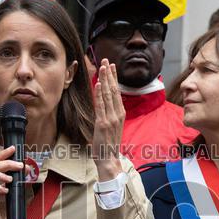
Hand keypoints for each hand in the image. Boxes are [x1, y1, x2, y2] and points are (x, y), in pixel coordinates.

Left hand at [91, 60, 124, 181]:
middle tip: (107, 60)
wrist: (109, 159)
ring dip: (105, 80)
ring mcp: (111, 118)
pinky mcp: (103, 123)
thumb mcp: (112, 127)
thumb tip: (104, 104)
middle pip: (114, 90)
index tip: (111, 66)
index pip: (117, 92)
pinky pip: (101, 106)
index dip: (114, 78)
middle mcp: (117, 114)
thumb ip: (109, 115)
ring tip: (103, 67)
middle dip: (110, 74)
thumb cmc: (108, 144)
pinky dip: (99, 94)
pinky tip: (98, 84)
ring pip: (108, 95)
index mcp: (120, 114)